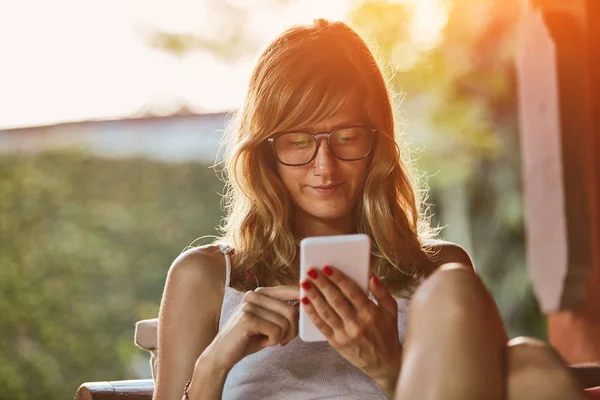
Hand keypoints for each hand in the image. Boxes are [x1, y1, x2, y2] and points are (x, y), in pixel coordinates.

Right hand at [203, 286, 298, 371]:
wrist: (222, 354)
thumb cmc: (250, 338)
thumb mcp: (269, 321)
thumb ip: (285, 310)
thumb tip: (308, 303)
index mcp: (261, 292)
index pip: (291, 291)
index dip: (304, 303)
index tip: (307, 315)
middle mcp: (255, 294)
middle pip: (292, 310)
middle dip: (293, 329)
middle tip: (283, 339)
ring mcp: (249, 305)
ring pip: (286, 322)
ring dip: (282, 337)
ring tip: (268, 339)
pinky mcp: (247, 319)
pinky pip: (276, 331)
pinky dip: (273, 341)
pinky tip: (261, 342)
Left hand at [300, 267, 401, 392]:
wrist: (384, 363)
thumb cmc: (387, 333)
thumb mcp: (391, 311)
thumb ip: (382, 292)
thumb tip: (371, 276)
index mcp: (371, 313)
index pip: (352, 292)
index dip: (339, 278)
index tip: (327, 267)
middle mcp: (357, 324)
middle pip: (336, 300)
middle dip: (322, 284)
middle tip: (311, 271)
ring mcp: (345, 334)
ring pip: (325, 312)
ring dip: (313, 296)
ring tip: (304, 283)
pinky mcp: (336, 342)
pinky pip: (321, 325)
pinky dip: (311, 312)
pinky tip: (304, 301)